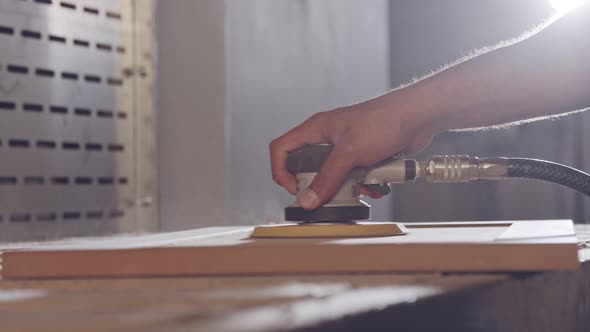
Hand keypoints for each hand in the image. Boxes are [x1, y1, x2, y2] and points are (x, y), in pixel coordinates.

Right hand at [270, 92, 434, 209]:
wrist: (418, 118)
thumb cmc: (384, 120)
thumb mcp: (350, 153)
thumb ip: (327, 178)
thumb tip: (308, 198)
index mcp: (316, 129)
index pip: (281, 149)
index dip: (281, 171)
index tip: (294, 189)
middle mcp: (327, 139)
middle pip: (307, 169)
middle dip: (321, 185)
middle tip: (332, 191)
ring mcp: (344, 149)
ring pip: (333, 177)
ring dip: (347, 186)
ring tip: (361, 183)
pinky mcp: (361, 158)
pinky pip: (353, 178)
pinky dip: (363, 184)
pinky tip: (375, 182)